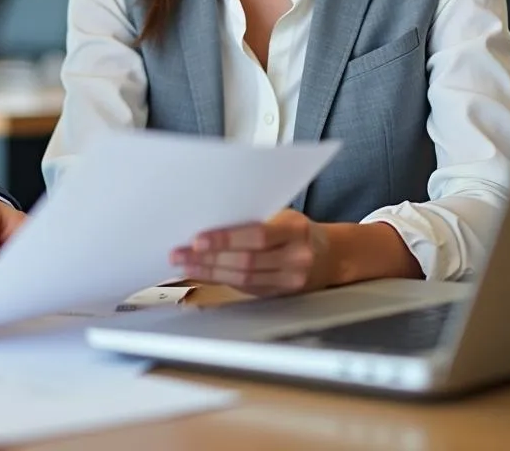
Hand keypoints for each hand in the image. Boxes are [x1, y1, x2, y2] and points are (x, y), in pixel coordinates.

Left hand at [170, 209, 333, 295]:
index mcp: (295, 230)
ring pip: (243, 279)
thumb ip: (253, 219)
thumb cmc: (297, 228)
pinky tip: (202, 274)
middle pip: (245, 261)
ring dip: (208, 272)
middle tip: (179, 253)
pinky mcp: (281, 294)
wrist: (331, 255)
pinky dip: (220, 281)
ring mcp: (290, 280)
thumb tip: (209, 222)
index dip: (225, 239)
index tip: (197, 239)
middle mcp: (296, 257)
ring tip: (184, 265)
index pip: (257, 236)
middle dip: (207, 258)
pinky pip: (246, 288)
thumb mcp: (283, 215)